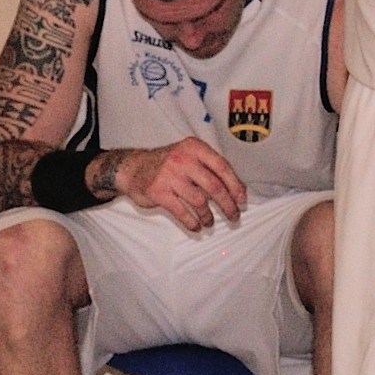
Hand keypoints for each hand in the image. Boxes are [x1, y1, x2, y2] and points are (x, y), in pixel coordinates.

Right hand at [111, 137, 247, 232]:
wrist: (133, 168)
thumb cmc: (167, 165)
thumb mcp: (189, 156)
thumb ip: (210, 168)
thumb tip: (237, 189)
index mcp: (194, 148)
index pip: (222, 166)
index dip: (235, 185)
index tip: (241, 200)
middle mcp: (183, 159)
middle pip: (214, 186)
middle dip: (227, 204)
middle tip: (233, 216)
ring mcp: (170, 175)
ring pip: (199, 201)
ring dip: (208, 216)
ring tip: (209, 222)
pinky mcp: (159, 192)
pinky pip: (182, 212)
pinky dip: (192, 222)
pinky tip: (196, 226)